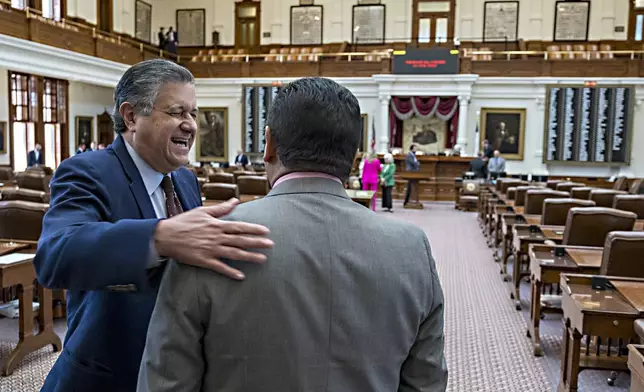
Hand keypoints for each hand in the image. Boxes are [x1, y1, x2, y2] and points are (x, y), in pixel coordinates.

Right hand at [154, 199, 272, 279]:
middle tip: (271, 245)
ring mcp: (210, 249)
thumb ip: (221, 208)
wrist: (165, 236)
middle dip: (256, 242)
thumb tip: (236, 201)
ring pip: (233, 254)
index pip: (239, 227)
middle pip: (240, 240)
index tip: (266, 231)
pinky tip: (241, 276)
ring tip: (262, 259)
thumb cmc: (184, 222)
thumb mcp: (202, 211)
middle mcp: (216, 237)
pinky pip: (219, 267)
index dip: (253, 229)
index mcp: (216, 225)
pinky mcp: (203, 260)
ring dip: (249, 257)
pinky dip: (230, 272)